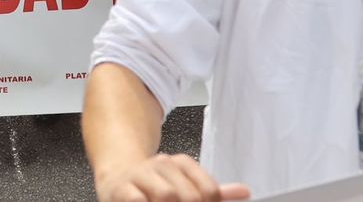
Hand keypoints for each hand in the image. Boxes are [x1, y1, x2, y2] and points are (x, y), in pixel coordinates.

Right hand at [94, 154, 249, 201]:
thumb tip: (244, 192)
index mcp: (181, 163)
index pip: (209, 189)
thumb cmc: (155, 185)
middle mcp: (162, 165)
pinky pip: (138, 200)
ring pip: (166, 195)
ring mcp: (140, 175)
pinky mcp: (121, 188)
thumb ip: (213, 190)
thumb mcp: (185, 183)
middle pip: (188, 195)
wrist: (118, 176)